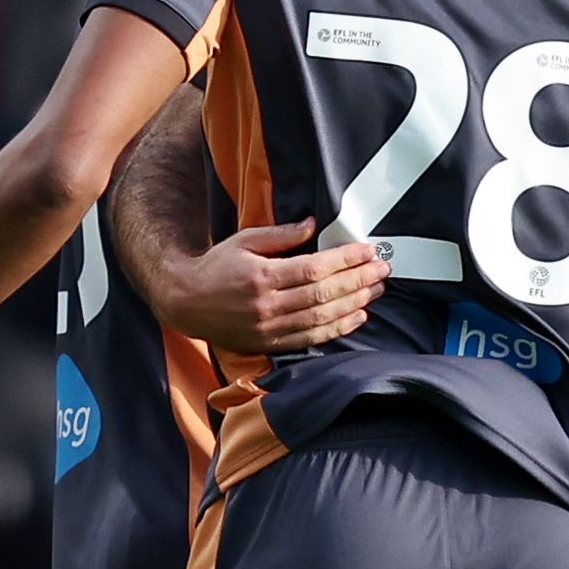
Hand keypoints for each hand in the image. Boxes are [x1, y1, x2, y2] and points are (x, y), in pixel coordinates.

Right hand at [154, 217, 385, 353]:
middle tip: (383, 269)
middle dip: (359, 281)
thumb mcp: (244, 241)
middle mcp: (267, 305)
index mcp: (261, 276)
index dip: (345, 260)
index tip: (368, 251)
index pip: (314, 268)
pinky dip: (338, 328)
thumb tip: (314, 224)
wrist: (186, 302)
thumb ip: (280, 235)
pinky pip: (311, 338)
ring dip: (355, 305)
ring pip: (322, 318)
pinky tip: (357, 316)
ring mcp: (269, 328)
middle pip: (323, 294)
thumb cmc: (217, 266)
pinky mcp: (270, 344)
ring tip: (377, 291)